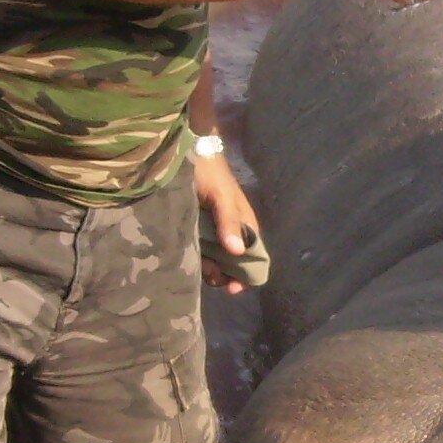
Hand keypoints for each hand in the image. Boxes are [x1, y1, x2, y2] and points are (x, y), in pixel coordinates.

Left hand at [196, 145, 261, 293]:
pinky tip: (187, 255)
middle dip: (223, 275)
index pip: (255, 261)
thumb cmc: (210, 175)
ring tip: (196, 261)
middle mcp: (233, 234)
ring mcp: (215, 233)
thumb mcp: (221, 198)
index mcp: (247, 227)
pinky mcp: (198, 231)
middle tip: (208, 272)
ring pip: (217, 262)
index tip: (232, 288)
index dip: (247, 277)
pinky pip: (202, 252)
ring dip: (208, 268)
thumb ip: (228, 223)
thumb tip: (238, 253)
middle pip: (234, 267)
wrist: (187, 154)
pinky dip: (196, 258)